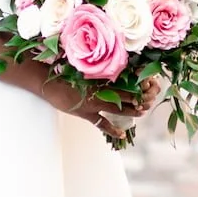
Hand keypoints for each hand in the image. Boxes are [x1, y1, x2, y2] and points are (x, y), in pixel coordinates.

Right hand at [31, 68, 160, 144]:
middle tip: (150, 100)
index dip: (137, 81)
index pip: (124, 78)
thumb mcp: (82, 66)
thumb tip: (111, 62)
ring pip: (117, 108)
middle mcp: (99, 89)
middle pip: (124, 94)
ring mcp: (93, 102)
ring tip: (142, 112)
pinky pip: (102, 123)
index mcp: (99, 76)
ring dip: (131, 111)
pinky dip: (112, 129)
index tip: (149, 81)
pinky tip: (123, 134)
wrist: (47, 83)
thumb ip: (97, 67)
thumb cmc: (63, 72)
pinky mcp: (85, 113)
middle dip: (138, 97)